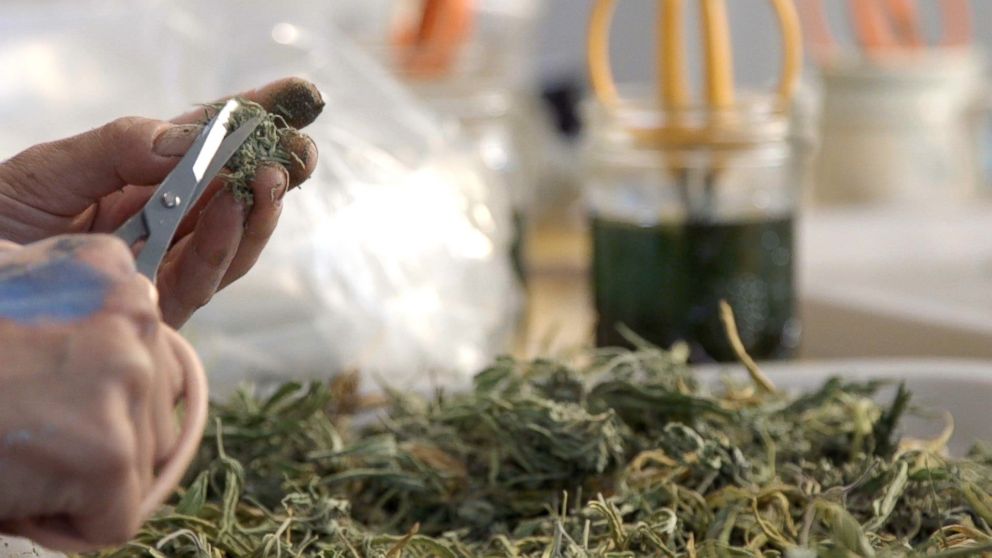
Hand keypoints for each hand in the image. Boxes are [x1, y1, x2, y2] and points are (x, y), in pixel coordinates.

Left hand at [0, 77, 322, 326]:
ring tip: (272, 176)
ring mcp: (163, 268)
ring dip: (259, 209)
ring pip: (233, 240)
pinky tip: (233, 206)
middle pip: (235, 194)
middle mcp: (161, 224)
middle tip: (299, 150)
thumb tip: (193, 139)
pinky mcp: (157, 312)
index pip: (206, 146)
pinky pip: (201, 279)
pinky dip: (221, 243)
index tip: (297, 99)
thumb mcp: (52, 169)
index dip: (252, 122)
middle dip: (274, 171)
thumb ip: (121, 148)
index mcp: (138, 180)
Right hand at [0, 234, 201, 551]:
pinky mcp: (107, 449)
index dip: (95, 397)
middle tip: (23, 430)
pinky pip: (115, 518)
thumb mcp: (10, 294)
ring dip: (82, 479)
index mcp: (109, 270)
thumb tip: (113, 368)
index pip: (148, 356)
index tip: (38, 398)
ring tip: (15, 452)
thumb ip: (74, 319)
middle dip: (100, 438)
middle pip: (154, 411)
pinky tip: (14, 487)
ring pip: (141, 464)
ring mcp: (126, 378)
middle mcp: (135, 313)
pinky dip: (67, 524)